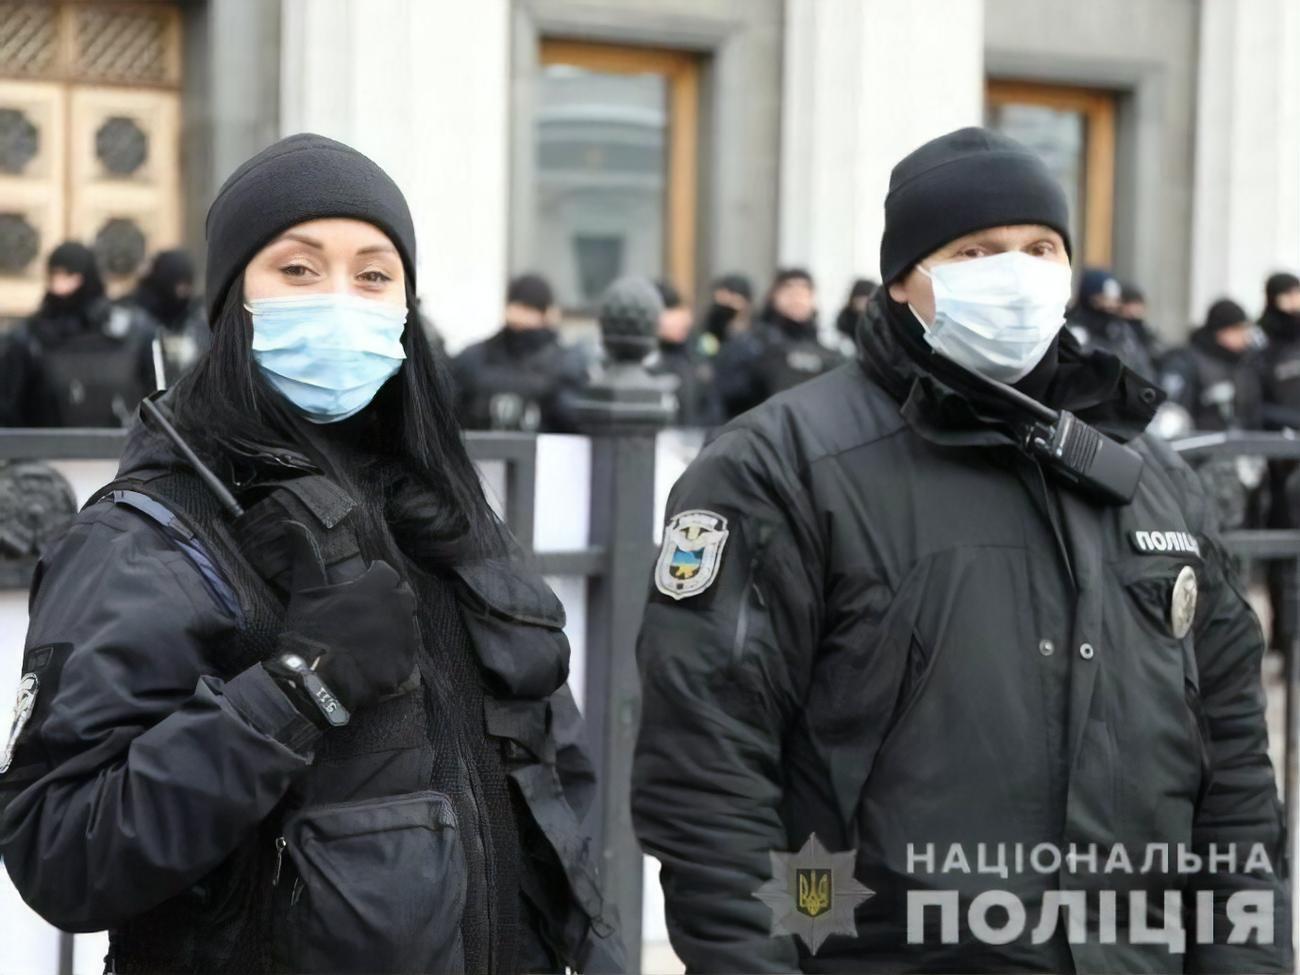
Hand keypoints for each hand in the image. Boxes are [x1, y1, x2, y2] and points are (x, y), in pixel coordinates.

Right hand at [266, 521, 418, 718]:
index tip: (361, 588)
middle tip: (367, 614)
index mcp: (379, 586)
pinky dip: (393, 656)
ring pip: (408, 625)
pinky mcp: (406, 665)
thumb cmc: (309, 632)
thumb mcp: (305, 592)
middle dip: (390, 600)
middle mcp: (399, 607)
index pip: (386, 573)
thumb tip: (290, 523)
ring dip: (394, 627)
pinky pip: (405, 655)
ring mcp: (406, 637)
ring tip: (370, 639)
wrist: (315, 681)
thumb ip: (305, 555)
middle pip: (403, 596)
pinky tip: (373, 661)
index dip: (373, 579)